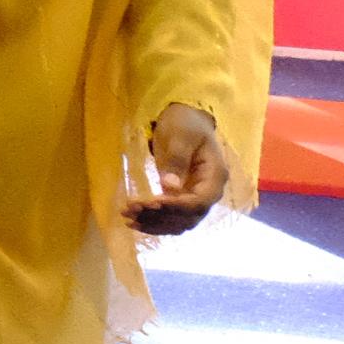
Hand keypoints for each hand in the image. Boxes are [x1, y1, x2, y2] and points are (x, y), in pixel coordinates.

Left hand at [129, 103, 231, 234]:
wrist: (186, 120)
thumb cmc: (184, 124)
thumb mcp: (180, 136)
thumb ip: (176, 160)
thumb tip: (170, 187)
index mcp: (215, 176)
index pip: (199, 202)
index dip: (175, 207)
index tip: (150, 203)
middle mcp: (210, 192)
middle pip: (189, 217)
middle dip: (159, 217)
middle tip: (130, 210)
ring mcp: (197, 197)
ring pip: (180, 222)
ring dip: (155, 223)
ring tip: (127, 218)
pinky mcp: (184, 199)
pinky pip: (173, 218)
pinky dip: (156, 223)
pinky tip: (135, 222)